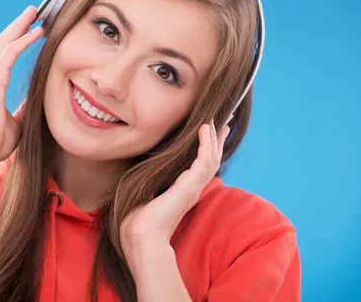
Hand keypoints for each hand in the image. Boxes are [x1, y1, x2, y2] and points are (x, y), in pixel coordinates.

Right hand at [0, 5, 42, 168]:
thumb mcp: (18, 121)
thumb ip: (24, 108)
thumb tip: (36, 101)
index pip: (4, 54)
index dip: (17, 39)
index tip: (31, 28)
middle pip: (3, 42)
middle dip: (18, 25)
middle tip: (33, 12)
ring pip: (6, 42)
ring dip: (21, 26)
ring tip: (35, 13)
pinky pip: (10, 53)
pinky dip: (24, 41)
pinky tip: (37, 32)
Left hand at [120, 120, 229, 262]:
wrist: (141, 237)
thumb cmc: (138, 221)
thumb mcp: (143, 194)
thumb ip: (147, 183)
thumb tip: (137, 169)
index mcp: (182, 193)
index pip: (199, 168)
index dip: (206, 151)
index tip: (208, 135)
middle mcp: (191, 190)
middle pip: (211, 161)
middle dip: (216, 142)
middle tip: (223, 124)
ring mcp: (192, 188)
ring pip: (211, 159)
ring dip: (213, 139)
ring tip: (214, 122)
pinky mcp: (190, 186)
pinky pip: (203, 160)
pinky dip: (205, 143)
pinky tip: (205, 129)